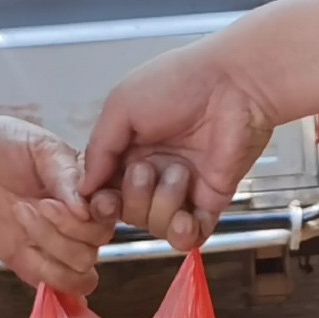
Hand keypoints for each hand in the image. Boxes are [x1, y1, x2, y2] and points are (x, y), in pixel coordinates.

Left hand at [0, 106, 108, 298]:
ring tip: (21, 215)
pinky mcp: (27, 263)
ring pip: (81, 269)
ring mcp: (52, 244)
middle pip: (97, 243)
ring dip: (52, 246)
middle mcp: (75, 218)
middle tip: (37, 203)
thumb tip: (86, 208)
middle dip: (68, 227)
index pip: (113, 212)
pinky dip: (51, 278)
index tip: (78, 202)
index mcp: (85, 187)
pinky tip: (30, 252)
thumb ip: (66, 174)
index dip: (101, 213)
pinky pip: (56, 285)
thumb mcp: (38, 146)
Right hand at [80, 39, 278, 253]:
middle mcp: (154, 170)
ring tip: (181, 172)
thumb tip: (83, 188)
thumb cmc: (179, 82)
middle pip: (128, 212)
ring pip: (155, 224)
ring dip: (163, 203)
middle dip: (133, 197)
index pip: (104, 189)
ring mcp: (182, 188)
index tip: (101, 200)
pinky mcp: (211, 198)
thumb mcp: (122, 105)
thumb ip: (99, 149)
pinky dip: (184, 233)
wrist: (235, 83)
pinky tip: (186, 218)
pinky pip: (190, 235)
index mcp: (129, 148)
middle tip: (146, 169)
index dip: (100, 201)